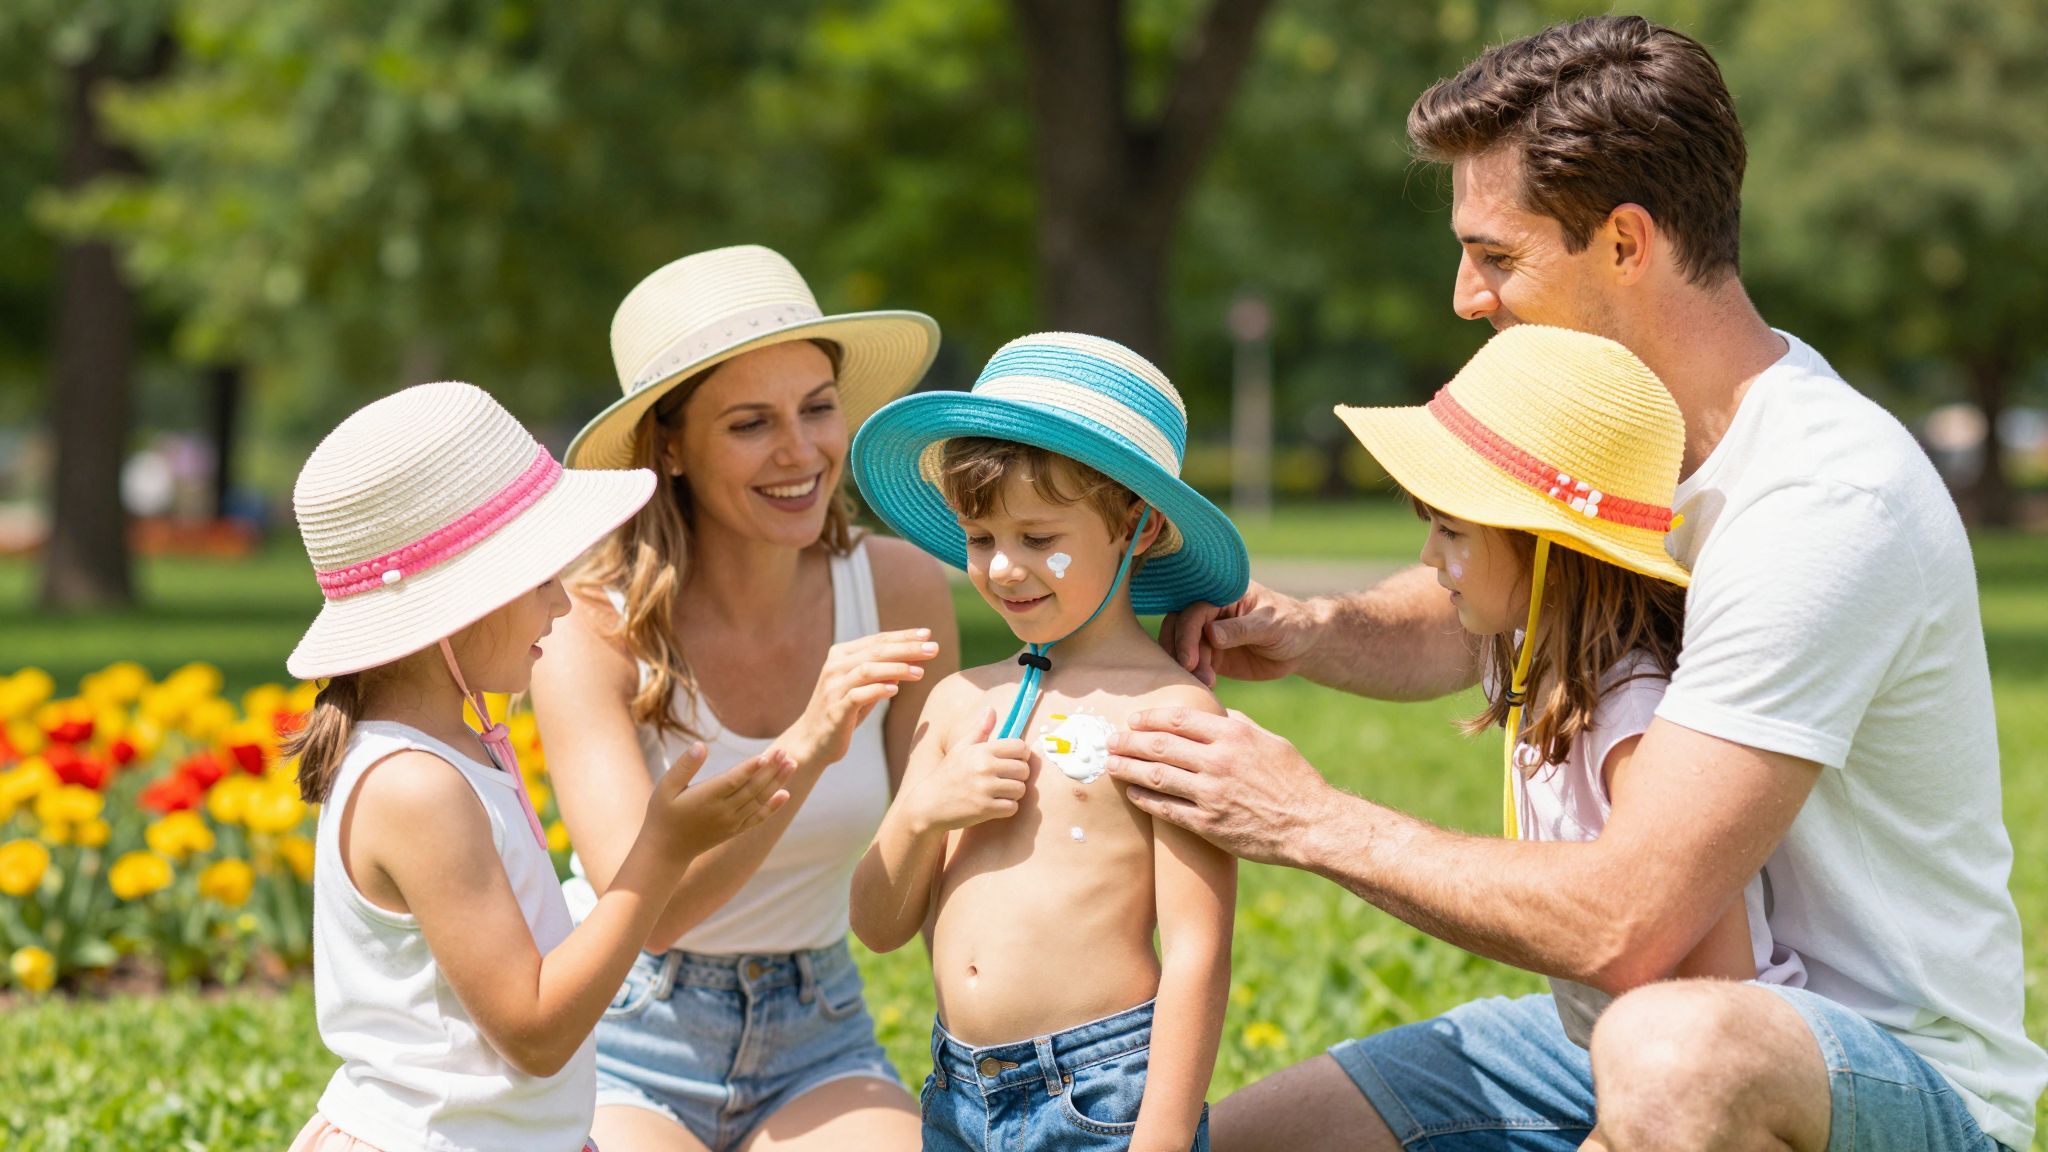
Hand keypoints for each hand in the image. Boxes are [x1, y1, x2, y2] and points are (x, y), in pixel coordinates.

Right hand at [642, 742, 795, 860]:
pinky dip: (773, 807)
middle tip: (786, 751)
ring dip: (777, 782)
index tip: (767, 755)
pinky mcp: (735, 830)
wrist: (666, 851)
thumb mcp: (665, 787)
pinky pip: (758, 818)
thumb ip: (684, 766)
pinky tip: (786, 794)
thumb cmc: (663, 815)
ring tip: (792, 764)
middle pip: (752, 788)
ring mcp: (731, 823)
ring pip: (759, 800)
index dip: (751, 768)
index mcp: (706, 798)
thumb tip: (700, 745)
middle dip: (771, 769)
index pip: (734, 781)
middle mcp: (722, 812)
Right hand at [794, 628, 940, 764]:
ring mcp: (833, 688)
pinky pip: (858, 695)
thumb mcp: (864, 688)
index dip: (903, 636)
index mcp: (841, 655)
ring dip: (897, 668)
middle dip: (907, 648)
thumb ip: (883, 673)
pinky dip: (878, 690)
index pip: (877, 640)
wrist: (813, 742)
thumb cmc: (843, 712)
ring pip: (867, 670)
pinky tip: (896, 690)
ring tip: (921, 672)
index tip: (928, 634)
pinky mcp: (835, 710)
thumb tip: (911, 660)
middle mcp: (835, 667)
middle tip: (933, 648)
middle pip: (876, 651)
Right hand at [908, 708, 1030, 833]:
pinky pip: (1012, 808)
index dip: (1021, 755)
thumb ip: (980, 729)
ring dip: (1013, 793)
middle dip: (1019, 776)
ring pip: (1020, 789)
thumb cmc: (948, 774)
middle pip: (1024, 770)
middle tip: (1006, 779)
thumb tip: (991, 709)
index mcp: (981, 750)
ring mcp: (985, 789)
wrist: (929, 803)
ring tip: (1000, 792)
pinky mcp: (985, 809)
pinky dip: (1006, 808)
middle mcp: (984, 767)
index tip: (1013, 761)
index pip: (1020, 747)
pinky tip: (995, 805)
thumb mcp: (961, 748)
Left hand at [1106, 707, 1339, 867]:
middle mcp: (1218, 760)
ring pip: (1157, 775)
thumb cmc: (1295, 780)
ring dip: (1128, 769)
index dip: (1150, 718)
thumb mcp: (1271, 742)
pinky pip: (1167, 809)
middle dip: (1128, 742)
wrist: (1312, 824)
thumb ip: (1240, 726)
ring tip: (1110, 765)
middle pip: (1160, 745)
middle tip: (1108, 741)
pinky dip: (1145, 799)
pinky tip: (1132, 794)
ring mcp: (1211, 793)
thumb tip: (1217, 714)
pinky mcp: (1208, 824)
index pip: (1179, 719)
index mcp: (1233, 735)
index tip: (1132, 720)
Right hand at [1156, 581, 1317, 686]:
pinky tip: (1208, 687)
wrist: (1302, 647)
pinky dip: (1194, 675)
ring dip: (1187, 666)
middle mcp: (1210, 611)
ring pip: (1182, 646)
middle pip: (1178, 625)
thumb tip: (1210, 634)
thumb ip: (1241, 629)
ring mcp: (1208, 633)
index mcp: (1223, 594)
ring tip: (1207, 683)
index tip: (1189, 660)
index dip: (1187, 634)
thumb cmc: (1292, 626)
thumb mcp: (1271, 625)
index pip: (1194, 610)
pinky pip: (1193, 664)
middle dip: (1180, 650)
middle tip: (1191, 672)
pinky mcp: (1211, 654)